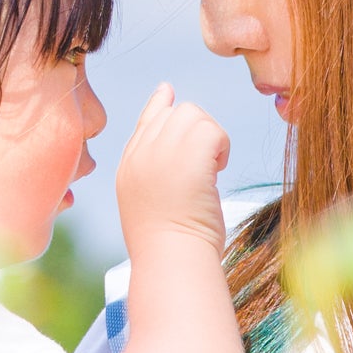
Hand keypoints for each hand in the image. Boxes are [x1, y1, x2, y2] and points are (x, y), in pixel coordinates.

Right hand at [111, 85, 231, 245]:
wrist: (171, 260)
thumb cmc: (171, 245)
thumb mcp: (153, 204)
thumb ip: (159, 172)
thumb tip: (183, 153)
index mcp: (130, 166)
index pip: (145, 121)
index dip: (160, 106)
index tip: (168, 92)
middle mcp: (141, 154)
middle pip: (175, 113)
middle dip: (198, 131)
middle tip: (206, 167)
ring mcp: (160, 152)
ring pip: (195, 115)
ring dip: (212, 139)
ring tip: (211, 172)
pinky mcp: (186, 156)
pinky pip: (212, 130)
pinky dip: (222, 148)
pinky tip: (217, 173)